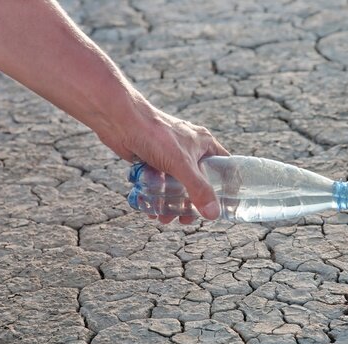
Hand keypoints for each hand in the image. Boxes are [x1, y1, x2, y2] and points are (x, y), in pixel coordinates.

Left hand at [96, 98, 228, 223]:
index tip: (224, 205)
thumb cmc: (156, 135)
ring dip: (173, 203)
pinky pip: (160, 183)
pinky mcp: (153, 160)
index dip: (227, 185)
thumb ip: (198, 189)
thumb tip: (213, 214)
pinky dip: (158, 196)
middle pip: (199, 180)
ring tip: (166, 218)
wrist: (120, 121)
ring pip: (178, 184)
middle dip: (193, 202)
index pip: (225, 165)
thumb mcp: (182, 165)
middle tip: (187, 218)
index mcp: (204, 143)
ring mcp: (170, 155)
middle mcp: (190, 149)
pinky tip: (152, 210)